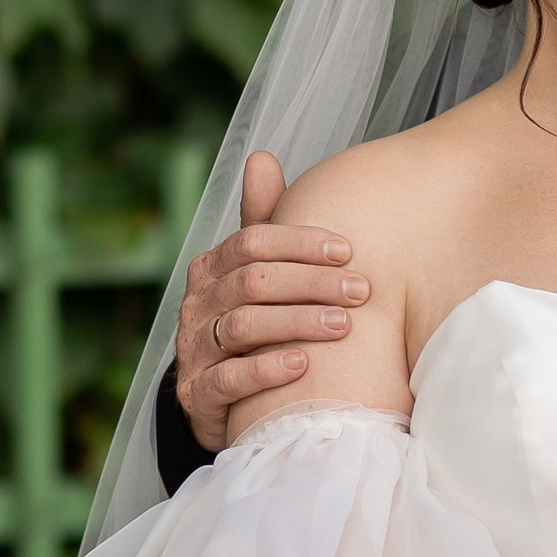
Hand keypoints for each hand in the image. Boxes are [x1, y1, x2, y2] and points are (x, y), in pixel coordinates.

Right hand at [174, 151, 370, 448]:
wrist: (224, 400)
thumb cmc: (257, 324)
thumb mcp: (259, 273)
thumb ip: (263, 221)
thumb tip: (260, 156)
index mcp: (213, 269)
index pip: (252, 242)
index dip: (301, 243)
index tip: (349, 251)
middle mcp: (198, 305)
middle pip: (253, 281)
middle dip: (312, 283)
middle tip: (362, 290)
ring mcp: (194, 350)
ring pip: (244, 326)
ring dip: (298, 322)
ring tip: (343, 325)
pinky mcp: (197, 395)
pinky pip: (229, 378)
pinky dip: (266, 369)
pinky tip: (303, 363)